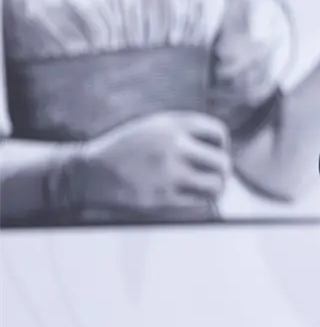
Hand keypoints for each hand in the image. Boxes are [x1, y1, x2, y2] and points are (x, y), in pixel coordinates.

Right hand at [72, 111, 231, 211]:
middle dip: (223, 169)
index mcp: (173, 124)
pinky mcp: (161, 197)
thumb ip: (184, 130)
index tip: (216, 152)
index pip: (218, 132)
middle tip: (218, 174)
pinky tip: (196, 198)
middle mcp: (174, 146)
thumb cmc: (125, 149)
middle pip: (222, 161)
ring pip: (215, 184)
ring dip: (218, 187)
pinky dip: (202, 201)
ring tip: (213, 189)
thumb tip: (218, 145)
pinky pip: (198, 202)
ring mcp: (168, 173)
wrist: (88, 172)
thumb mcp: (153, 126)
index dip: (222, 144)